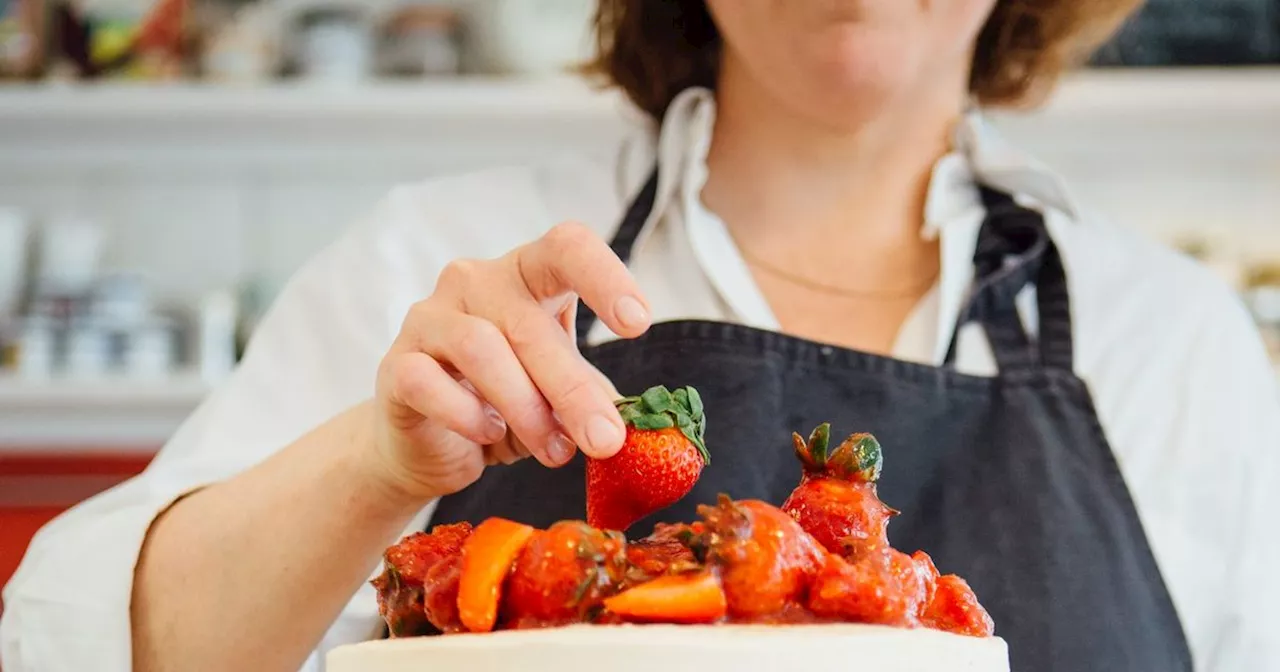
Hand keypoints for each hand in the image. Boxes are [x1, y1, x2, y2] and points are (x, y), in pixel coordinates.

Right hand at [367, 222, 651, 502]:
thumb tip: (632, 420)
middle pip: (530, 323)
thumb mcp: (558, 395)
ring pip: (481, 348)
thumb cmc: (505, 405)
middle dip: (573, 388)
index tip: (638, 323)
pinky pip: (428, 381)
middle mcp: (474, 282)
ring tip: (553, 450)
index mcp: (526, 276)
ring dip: (525, 407)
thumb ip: (591, 396)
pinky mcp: (395, 365)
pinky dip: (466, 413)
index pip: (565, 247)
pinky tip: (489, 433)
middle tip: (604, 439)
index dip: (605, 276)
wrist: (430, 446)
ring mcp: (429, 318)